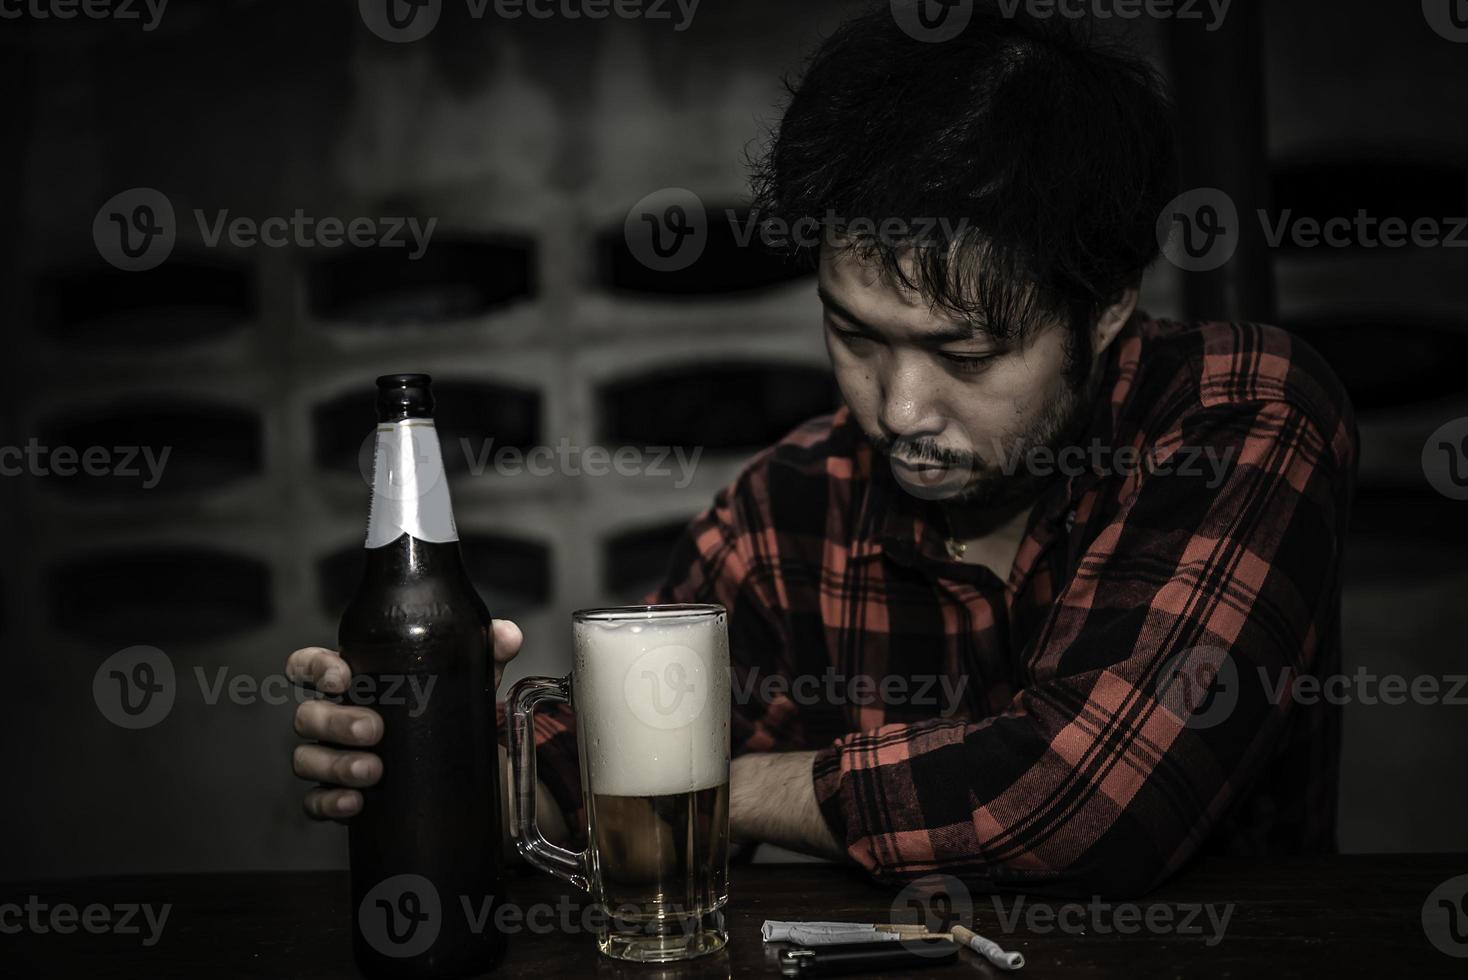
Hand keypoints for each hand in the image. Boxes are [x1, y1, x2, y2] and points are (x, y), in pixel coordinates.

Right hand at [288, 619, 525, 821]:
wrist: (455, 760)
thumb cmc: (442, 705)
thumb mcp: (465, 675)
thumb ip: (487, 649)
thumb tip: (508, 635)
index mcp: (352, 679)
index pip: (309, 666)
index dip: (315, 669)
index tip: (342, 676)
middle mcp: (333, 717)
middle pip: (309, 716)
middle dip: (337, 722)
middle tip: (374, 730)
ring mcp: (331, 757)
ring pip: (308, 759)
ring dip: (336, 765)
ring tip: (372, 771)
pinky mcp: (338, 794)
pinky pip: (317, 802)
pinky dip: (331, 803)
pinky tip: (355, 803)